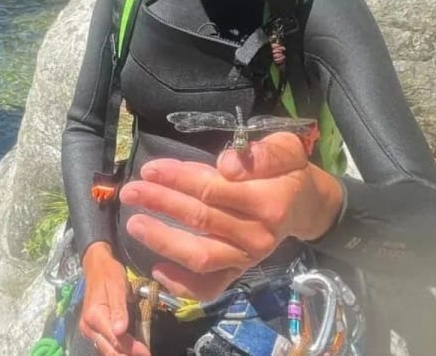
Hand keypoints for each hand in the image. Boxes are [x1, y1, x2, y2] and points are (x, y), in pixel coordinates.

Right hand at [78, 242, 149, 355]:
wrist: (96, 266)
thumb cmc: (108, 273)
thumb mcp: (117, 287)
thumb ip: (119, 309)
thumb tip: (120, 331)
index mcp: (94, 316)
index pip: (115, 339)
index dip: (132, 349)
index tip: (147, 353)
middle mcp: (88, 327)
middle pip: (109, 350)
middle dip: (128, 355)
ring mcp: (89, 330)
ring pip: (107, 351)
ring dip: (123, 354)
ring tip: (141, 353)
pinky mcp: (92, 331)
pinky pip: (106, 345)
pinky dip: (118, 350)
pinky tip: (130, 351)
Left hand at [118, 132, 342, 299]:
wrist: (305, 205)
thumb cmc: (288, 172)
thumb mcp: (286, 149)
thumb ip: (261, 154)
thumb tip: (227, 165)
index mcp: (269, 202)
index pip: (213, 191)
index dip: (178, 179)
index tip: (150, 169)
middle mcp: (257, 235)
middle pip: (200, 220)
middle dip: (161, 203)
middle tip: (130, 191)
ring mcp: (247, 258)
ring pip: (200, 256)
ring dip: (163, 241)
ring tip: (134, 224)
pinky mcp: (239, 272)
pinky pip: (209, 287)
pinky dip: (182, 285)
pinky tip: (157, 270)